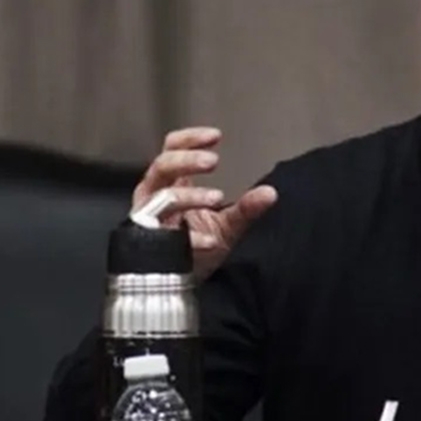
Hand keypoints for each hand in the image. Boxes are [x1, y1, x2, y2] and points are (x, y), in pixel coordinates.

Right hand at [132, 127, 277, 280]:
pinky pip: (165, 237)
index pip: (171, 149)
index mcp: (169, 185)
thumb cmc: (198, 247)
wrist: (181, 283)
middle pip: (162, 166)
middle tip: (213, 161)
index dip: (189, 139)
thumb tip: (271, 193)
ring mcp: (148, 220)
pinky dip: (189, 238)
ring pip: (161, 198)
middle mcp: (154, 197)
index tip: (216, 137)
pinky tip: (208, 240)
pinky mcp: (150, 244)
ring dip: (190, 196)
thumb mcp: (227, 225)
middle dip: (187, 160)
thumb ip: (246, 208)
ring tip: (216, 197)